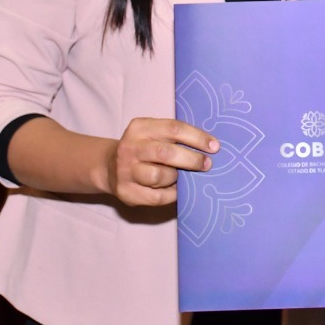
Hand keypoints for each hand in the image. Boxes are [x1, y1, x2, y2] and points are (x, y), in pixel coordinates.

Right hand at [102, 117, 217, 206]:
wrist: (110, 167)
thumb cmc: (144, 148)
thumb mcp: (154, 134)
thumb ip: (175, 137)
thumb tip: (210, 147)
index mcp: (140, 128)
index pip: (173, 129)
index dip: (197, 138)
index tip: (214, 147)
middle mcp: (130, 147)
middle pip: (166, 153)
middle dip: (192, 159)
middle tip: (207, 164)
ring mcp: (125, 171)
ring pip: (160, 175)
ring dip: (176, 177)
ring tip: (180, 176)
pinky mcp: (126, 192)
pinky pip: (157, 196)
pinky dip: (172, 194)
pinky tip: (176, 189)